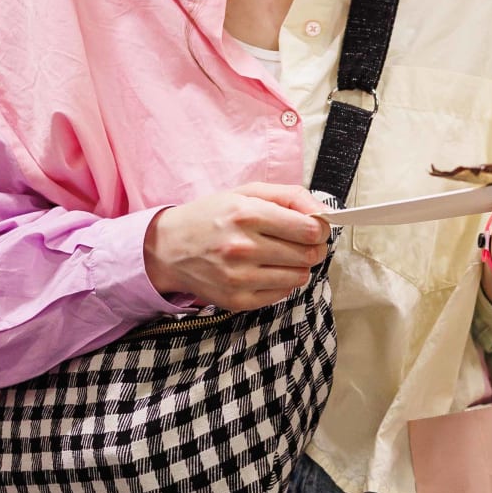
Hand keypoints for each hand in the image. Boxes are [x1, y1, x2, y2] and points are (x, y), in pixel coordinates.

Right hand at [144, 183, 331, 311]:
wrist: (168, 248)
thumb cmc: (211, 216)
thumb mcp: (246, 192)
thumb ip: (289, 196)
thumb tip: (323, 213)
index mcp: (246, 214)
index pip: (309, 229)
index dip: (319, 228)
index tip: (315, 227)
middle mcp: (243, 247)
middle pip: (308, 254)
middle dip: (312, 247)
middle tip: (300, 241)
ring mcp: (239, 278)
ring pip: (299, 276)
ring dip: (298, 265)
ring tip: (280, 255)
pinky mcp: (237, 300)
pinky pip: (282, 293)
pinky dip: (281, 281)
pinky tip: (265, 269)